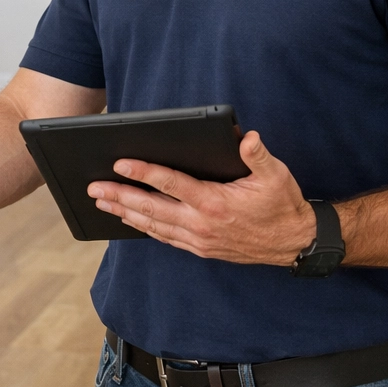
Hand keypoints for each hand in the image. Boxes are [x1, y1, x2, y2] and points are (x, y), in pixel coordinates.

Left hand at [86, 130, 316, 265]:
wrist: (294, 243)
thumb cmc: (283, 205)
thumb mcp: (276, 175)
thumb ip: (258, 155)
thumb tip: (246, 137)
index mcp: (214, 203)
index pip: (170, 184)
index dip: (143, 172)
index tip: (120, 163)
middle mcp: (201, 224)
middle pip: (151, 208)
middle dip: (119, 196)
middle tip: (93, 188)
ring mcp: (199, 240)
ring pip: (153, 226)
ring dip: (125, 213)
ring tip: (101, 203)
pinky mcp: (201, 249)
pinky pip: (165, 238)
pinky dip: (144, 228)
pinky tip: (130, 219)